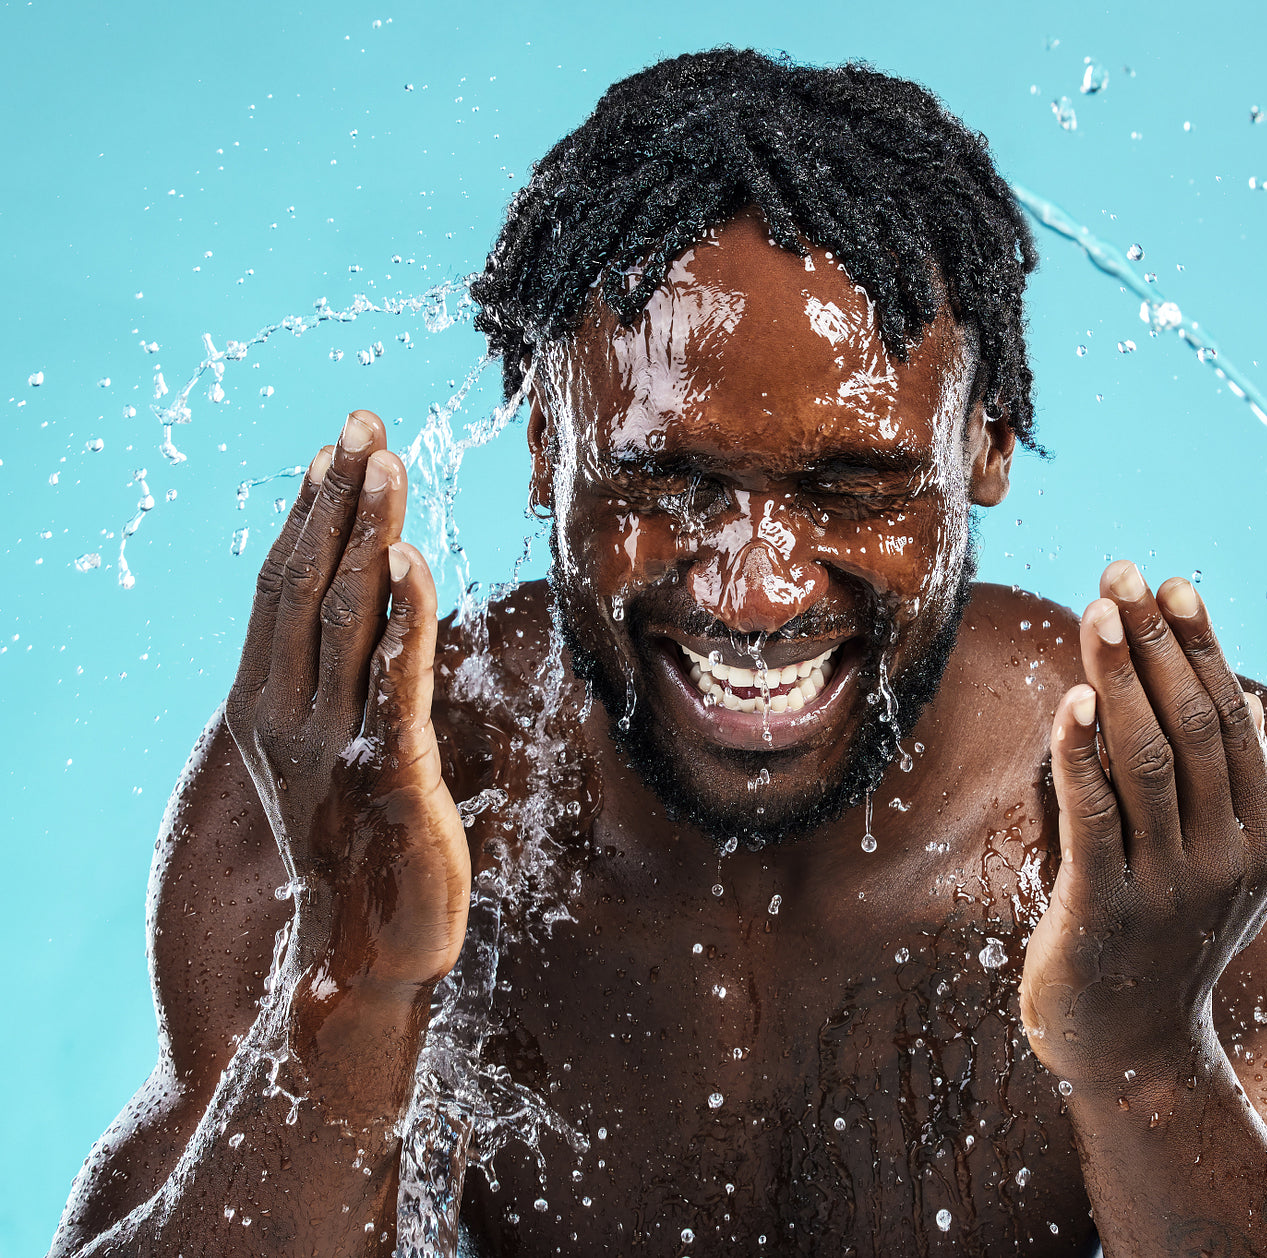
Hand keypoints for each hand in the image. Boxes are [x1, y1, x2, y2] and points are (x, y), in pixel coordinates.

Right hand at [225, 411, 468, 996]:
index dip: (305, 519)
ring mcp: (334, 742)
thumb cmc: (349, 857)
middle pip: (305, 584)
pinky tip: (412, 562)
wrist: (354, 957)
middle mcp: (289, 716)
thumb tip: (354, 629)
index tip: (328, 452)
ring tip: (383, 462)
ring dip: (364, 534)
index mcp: (268, 709)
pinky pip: (394, 681)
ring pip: (343, 616)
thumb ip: (331, 695)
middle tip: (360, 422)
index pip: (280, 592)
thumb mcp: (324, 762)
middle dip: (334, 500)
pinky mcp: (390, 770)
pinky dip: (402, 617)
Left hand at [1019, 560, 1266, 1088]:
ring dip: (1121, 675)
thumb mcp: (1200, 861)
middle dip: (1157, 642)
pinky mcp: (1107, 910)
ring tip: (1096, 610)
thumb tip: (1211, 697)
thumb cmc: (1153, 936)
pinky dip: (1082, 753)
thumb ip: (1199, 786)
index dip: (1199, 646)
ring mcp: (1172, 886)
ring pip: (1147, 759)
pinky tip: (1073, 700)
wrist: (1134, 1052)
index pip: (1230, 718)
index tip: (1169, 582)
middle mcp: (1229, 857)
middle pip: (1192, 725)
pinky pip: (1095, 817)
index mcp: (1260, 836)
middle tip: (1122, 574)